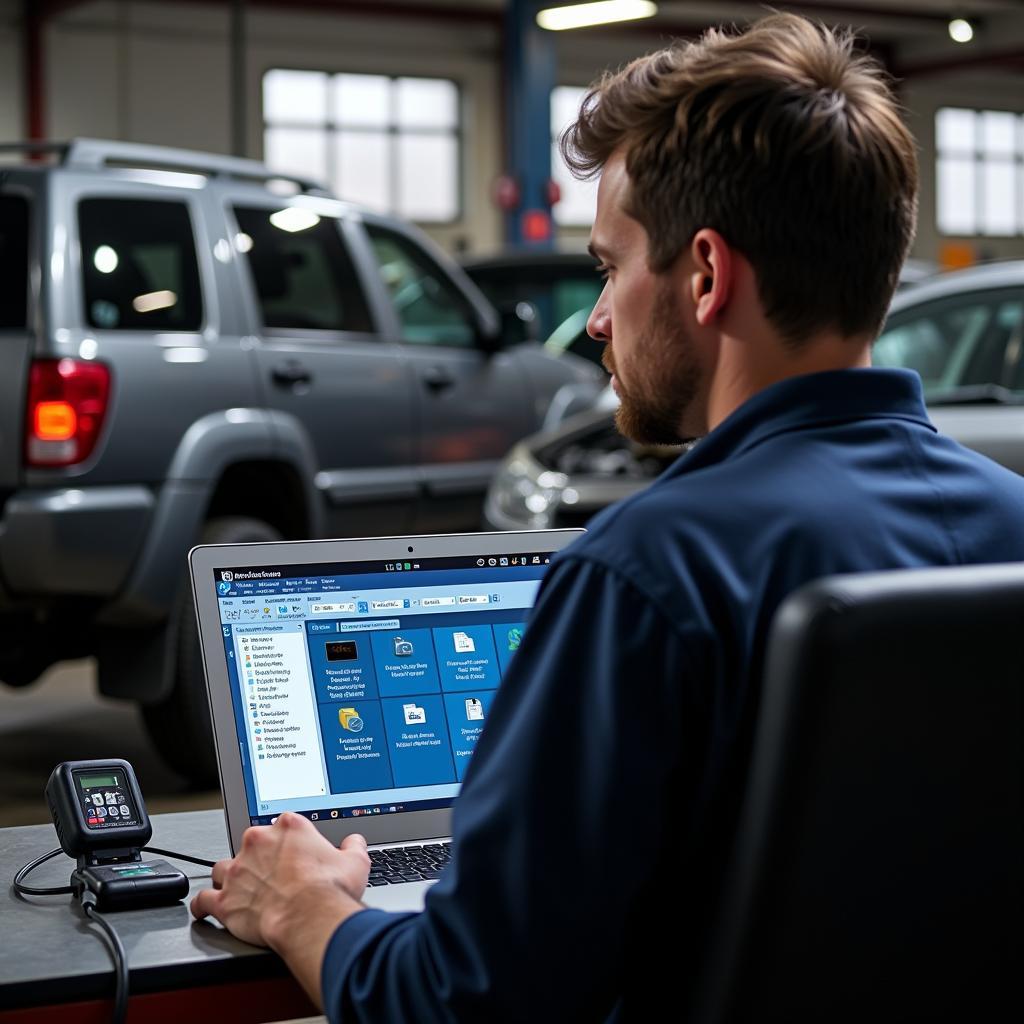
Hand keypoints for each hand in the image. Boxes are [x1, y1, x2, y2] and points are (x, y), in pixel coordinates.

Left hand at [191, 812, 369, 953]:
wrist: (309, 917)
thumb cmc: (329, 890)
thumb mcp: (354, 862)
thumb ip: (353, 846)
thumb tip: (354, 842)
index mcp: (289, 827)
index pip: (283, 824)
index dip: (288, 841)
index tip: (293, 853)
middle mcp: (259, 842)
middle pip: (252, 843)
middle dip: (259, 858)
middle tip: (273, 875)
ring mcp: (238, 870)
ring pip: (222, 867)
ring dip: (229, 877)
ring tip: (240, 889)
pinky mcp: (225, 899)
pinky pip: (204, 899)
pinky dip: (204, 905)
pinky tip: (207, 908)